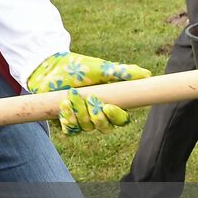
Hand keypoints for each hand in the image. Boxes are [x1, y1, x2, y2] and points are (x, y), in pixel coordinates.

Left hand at [27, 51, 151, 134]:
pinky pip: (70, 130)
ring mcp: (81, 120)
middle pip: (104, 128)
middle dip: (96, 115)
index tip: (108, 106)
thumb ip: (122, 72)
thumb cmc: (79, 67)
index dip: (117, 117)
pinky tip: (63, 104)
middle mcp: (97, 115)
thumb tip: (146, 74)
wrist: (51, 67)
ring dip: (79, 111)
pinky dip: (67, 118)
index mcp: (110, 103)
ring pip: (86, 127)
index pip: (121, 120)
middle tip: (89, 97)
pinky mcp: (66, 122)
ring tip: (70, 94)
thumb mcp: (101, 68)